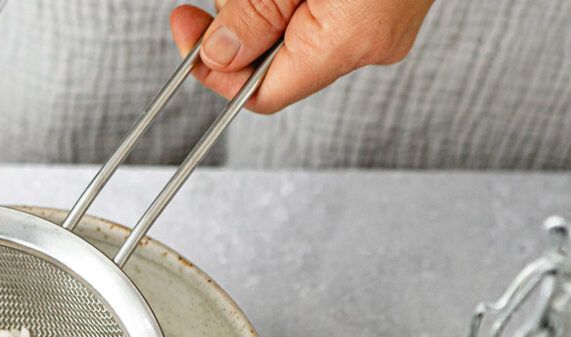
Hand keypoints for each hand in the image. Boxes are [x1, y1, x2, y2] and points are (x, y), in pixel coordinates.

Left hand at [170, 0, 433, 113]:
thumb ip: (254, 13)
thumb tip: (217, 53)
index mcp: (350, 41)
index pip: (263, 93)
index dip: (215, 67)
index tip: (185, 29)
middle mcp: (373, 42)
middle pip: (278, 58)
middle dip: (241, 20)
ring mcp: (383, 23)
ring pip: (296, 30)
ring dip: (267, 1)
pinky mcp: (385, 3)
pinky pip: (322, 11)